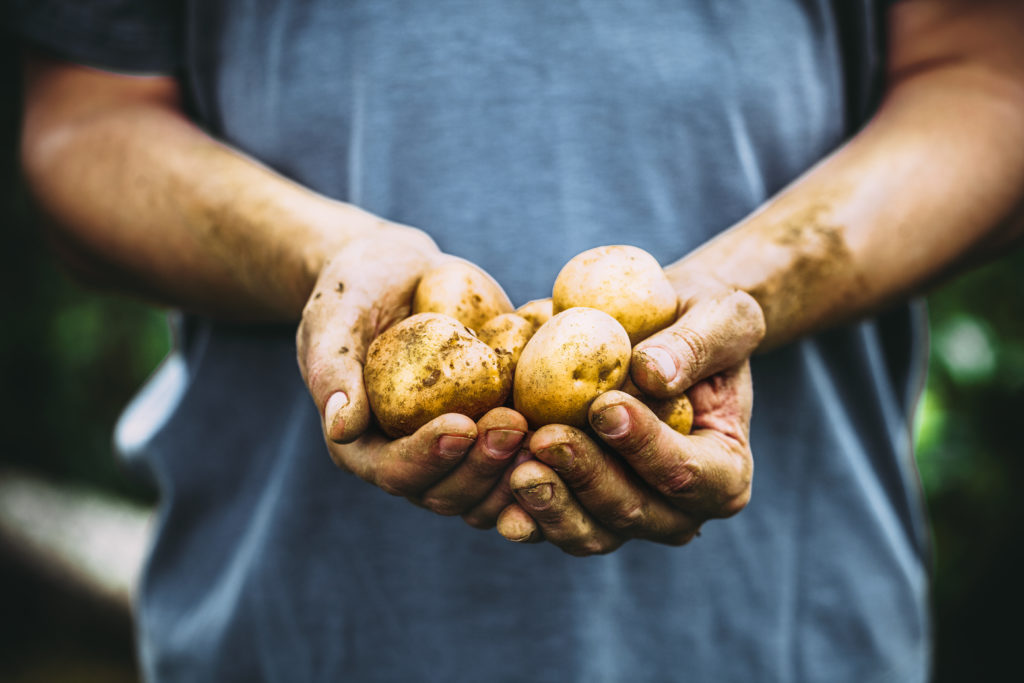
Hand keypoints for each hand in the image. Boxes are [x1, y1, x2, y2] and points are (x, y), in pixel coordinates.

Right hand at [297, 225, 525, 522]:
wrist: (400, 272)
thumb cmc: (355, 287)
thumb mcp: (334, 316)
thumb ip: (332, 370)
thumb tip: (339, 425)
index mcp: (362, 445)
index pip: (395, 470)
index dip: (429, 456)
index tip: (461, 424)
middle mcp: (411, 458)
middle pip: (450, 491)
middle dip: (484, 465)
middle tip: (514, 425)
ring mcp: (457, 449)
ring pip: (492, 488)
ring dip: (521, 469)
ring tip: (550, 431)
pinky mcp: (493, 427)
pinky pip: (523, 457)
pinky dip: (549, 450)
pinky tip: (578, 426)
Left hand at [496, 274, 764, 554]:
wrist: (660, 332)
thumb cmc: (701, 321)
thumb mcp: (722, 316)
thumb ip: (697, 345)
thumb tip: (652, 375)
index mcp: (724, 473)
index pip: (685, 472)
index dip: (644, 446)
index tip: (603, 406)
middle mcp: (678, 512)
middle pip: (631, 511)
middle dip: (586, 478)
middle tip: (546, 439)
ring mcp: (625, 517)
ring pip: (588, 532)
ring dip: (549, 505)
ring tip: (516, 467)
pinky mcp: (579, 510)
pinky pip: (548, 525)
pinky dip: (522, 511)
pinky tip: (496, 486)